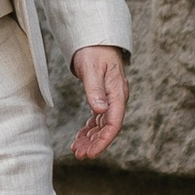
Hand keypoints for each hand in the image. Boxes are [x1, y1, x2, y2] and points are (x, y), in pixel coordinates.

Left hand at [69, 45, 127, 161]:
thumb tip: (100, 111)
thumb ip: (95, 90)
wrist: (95, 39)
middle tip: (80, 155)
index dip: (103, 141)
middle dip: (95, 144)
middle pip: (108, 128)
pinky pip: (97, 119)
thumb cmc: (94, 52)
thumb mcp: (92, 70)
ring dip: (90, 139)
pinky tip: (79, 138)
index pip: (114, 124)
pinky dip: (88, 130)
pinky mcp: (102, 98)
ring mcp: (110, 99)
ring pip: (102, 125)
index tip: (91, 153)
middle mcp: (117, 99)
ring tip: (76, 150)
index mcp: (118, 94)